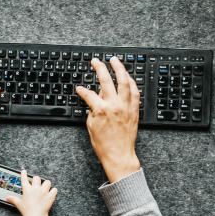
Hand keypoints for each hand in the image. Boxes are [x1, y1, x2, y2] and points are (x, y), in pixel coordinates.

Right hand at [5, 170, 57, 215]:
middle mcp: (36, 188)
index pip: (24, 178)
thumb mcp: (18, 204)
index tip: (24, 171)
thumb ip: (13, 199)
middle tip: (36, 183)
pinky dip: (53, 191)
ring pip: (47, 182)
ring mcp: (44, 192)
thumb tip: (7, 198)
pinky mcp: (50, 196)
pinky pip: (54, 190)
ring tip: (45, 187)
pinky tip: (52, 192)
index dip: (24, 174)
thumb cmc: (27, 210)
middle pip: (37, 178)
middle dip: (36, 180)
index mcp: (27, 189)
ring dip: (46, 184)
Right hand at [75, 57, 141, 182]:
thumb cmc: (104, 144)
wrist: (119, 155)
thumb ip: (93, 109)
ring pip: (124, 81)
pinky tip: (127, 77)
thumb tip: (95, 98)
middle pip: (106, 80)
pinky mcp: (134, 110)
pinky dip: (131, 82)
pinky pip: (135, 91)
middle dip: (99, 68)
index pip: (89, 94)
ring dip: (119, 68)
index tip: (79, 88)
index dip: (82, 90)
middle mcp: (114, 105)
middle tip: (96, 61)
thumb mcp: (91, 125)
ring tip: (115, 60)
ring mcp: (126, 106)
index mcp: (101, 110)